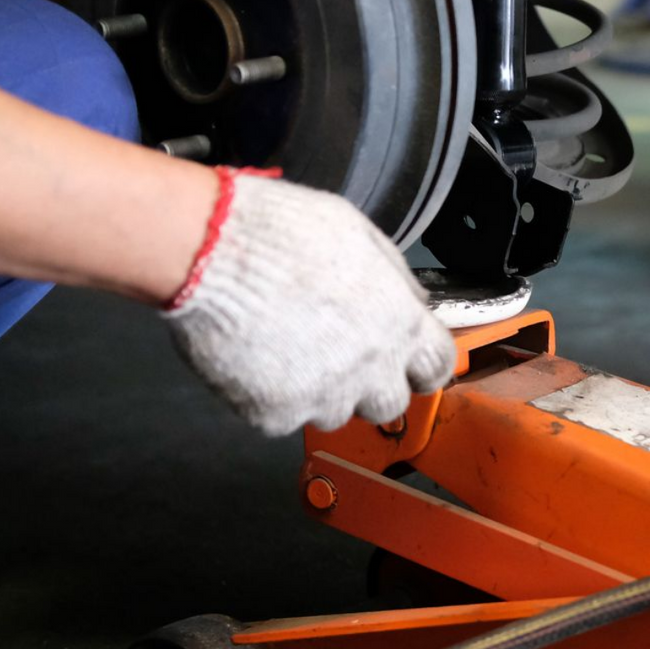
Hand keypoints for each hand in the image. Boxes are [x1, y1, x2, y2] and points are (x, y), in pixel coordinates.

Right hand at [163, 169, 456, 435]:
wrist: (212, 251)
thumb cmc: (284, 231)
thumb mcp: (361, 236)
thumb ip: (394, 280)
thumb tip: (412, 302)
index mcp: (400, 322)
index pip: (437, 367)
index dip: (423, 366)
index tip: (409, 364)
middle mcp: (371, 369)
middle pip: (389, 403)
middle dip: (370, 385)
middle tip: (337, 355)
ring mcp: (322, 397)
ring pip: (334, 413)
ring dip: (319, 390)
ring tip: (286, 347)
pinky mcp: (274, 414)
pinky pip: (282, 416)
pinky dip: (270, 395)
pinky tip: (254, 356)